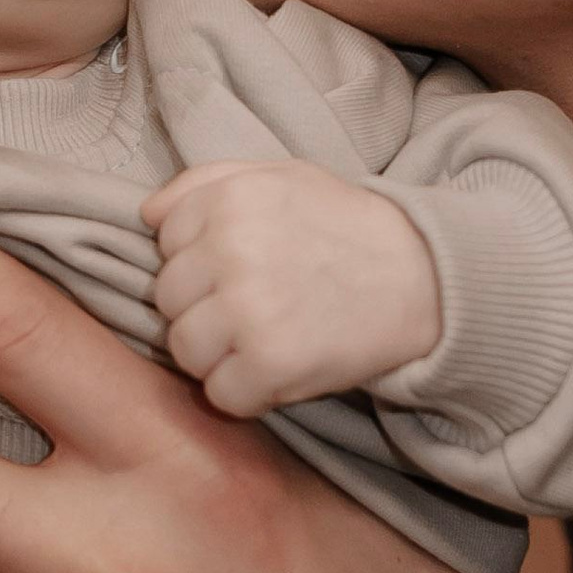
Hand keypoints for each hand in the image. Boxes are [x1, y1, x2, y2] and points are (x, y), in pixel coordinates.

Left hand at [143, 158, 442, 413]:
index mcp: (229, 200)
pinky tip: (280, 370)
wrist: (426, 277)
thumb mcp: (282, 176)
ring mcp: (248, 309)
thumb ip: (208, 182)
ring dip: (219, 356)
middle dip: (204, 308)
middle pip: (168, 299)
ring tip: (264, 340)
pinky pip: (221, 395)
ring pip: (184, 350)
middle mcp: (231, 250)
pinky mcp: (271, 363)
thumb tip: (147, 213)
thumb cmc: (346, 226)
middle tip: (256, 308)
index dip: (199, 260)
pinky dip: (248, 394)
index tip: (240, 267)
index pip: (165, 242)